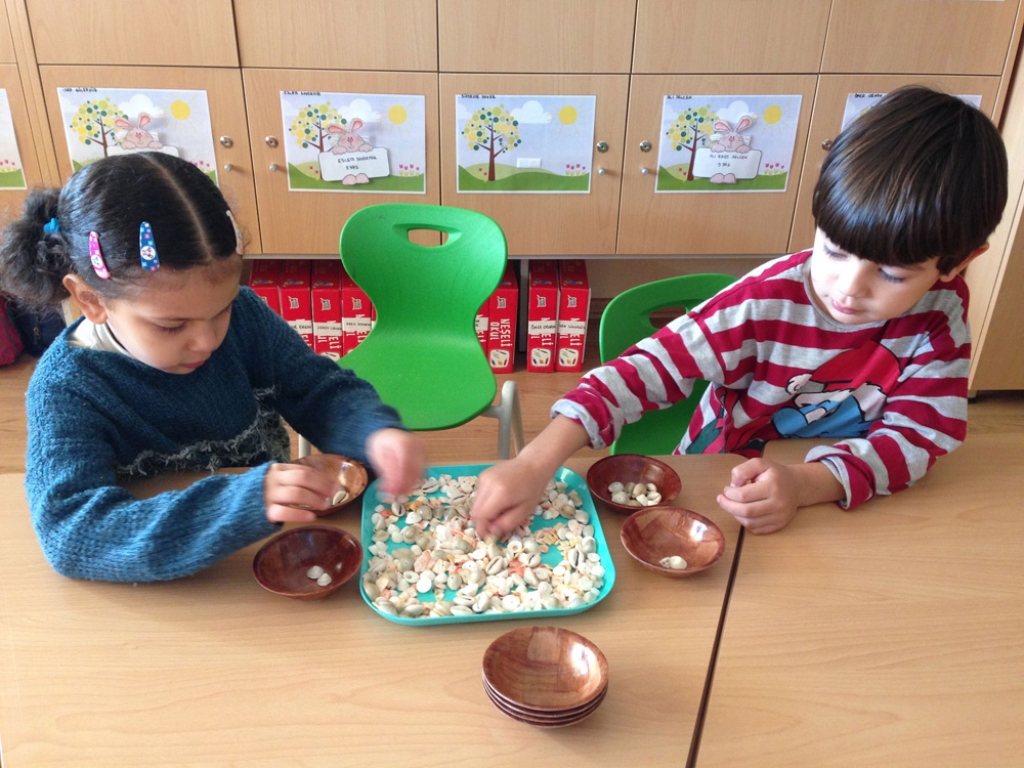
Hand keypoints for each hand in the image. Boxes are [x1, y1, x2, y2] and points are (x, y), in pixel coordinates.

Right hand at [263, 463, 340, 523]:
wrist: (238, 507)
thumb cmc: (265, 494)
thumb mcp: (279, 482)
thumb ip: (296, 481)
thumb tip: (325, 487)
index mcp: (279, 470)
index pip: (304, 470)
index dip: (322, 478)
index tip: (335, 486)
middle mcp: (274, 479)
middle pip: (302, 478)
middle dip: (321, 486)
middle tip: (332, 495)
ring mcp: (268, 495)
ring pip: (296, 493)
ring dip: (314, 499)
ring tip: (324, 506)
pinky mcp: (265, 512)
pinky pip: (284, 512)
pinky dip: (300, 514)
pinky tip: (310, 517)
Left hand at [366, 428, 425, 496]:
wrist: (389, 432)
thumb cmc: (382, 443)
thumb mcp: (378, 456)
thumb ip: (386, 471)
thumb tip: (389, 489)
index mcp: (404, 442)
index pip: (405, 464)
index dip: (400, 480)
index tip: (393, 492)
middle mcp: (417, 445)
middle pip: (415, 469)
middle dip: (405, 485)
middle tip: (395, 495)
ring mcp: (423, 450)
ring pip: (420, 472)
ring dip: (409, 485)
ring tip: (398, 492)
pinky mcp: (425, 456)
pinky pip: (421, 472)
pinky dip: (413, 481)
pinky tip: (404, 486)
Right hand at [471, 459, 550, 539]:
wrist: (532, 464)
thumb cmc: (532, 489)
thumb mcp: (525, 511)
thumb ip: (507, 523)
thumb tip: (491, 531)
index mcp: (500, 493)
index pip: (481, 516)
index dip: (482, 528)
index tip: (487, 536)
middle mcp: (488, 484)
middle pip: (475, 511)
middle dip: (483, 522)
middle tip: (495, 526)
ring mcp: (483, 478)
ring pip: (476, 503)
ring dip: (484, 511)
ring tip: (500, 510)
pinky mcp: (483, 476)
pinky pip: (479, 495)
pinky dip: (485, 502)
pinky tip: (499, 499)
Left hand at [716, 457, 843, 534]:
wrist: (797, 485)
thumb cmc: (775, 473)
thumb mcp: (760, 463)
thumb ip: (743, 470)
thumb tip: (733, 486)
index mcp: (773, 486)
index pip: (743, 495)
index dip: (729, 493)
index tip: (726, 489)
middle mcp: (778, 504)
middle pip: (745, 511)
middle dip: (728, 506)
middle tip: (721, 500)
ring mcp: (780, 517)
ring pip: (749, 523)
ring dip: (735, 514)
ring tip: (732, 505)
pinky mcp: (779, 526)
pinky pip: (756, 529)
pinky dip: (744, 522)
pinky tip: (742, 513)